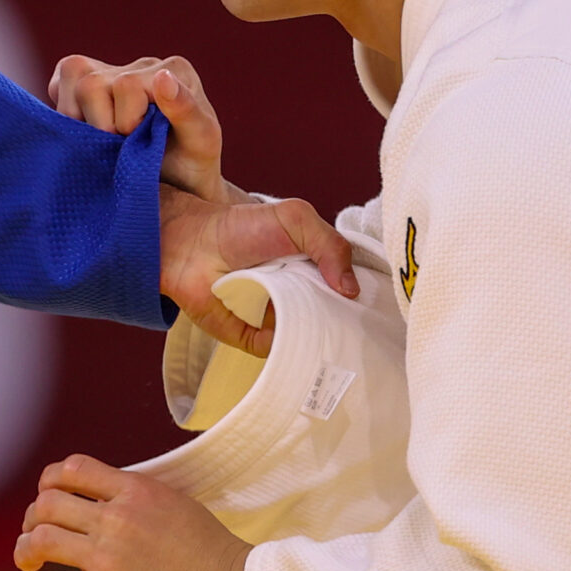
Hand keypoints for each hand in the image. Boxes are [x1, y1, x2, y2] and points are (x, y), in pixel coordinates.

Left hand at [14, 455, 259, 570]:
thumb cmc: (211, 552)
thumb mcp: (174, 503)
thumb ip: (136, 498)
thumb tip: (104, 499)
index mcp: (135, 491)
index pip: (72, 469)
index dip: (50, 481)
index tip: (50, 497)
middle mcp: (116, 519)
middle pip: (46, 503)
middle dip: (33, 517)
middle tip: (35, 534)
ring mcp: (108, 558)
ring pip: (39, 541)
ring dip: (25, 550)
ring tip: (29, 560)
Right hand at [50, 53, 227, 200]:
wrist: (179, 188)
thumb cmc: (192, 167)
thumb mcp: (201, 143)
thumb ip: (186, 110)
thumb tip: (163, 76)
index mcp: (172, 70)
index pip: (125, 84)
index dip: (125, 121)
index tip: (141, 144)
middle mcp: (141, 65)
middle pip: (90, 82)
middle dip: (100, 125)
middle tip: (121, 147)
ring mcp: (112, 72)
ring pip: (71, 76)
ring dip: (80, 120)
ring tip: (105, 143)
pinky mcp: (85, 85)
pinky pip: (59, 83)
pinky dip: (65, 113)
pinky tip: (88, 134)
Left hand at [160, 186, 355, 354]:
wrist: (190, 242)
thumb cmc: (241, 227)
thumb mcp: (294, 219)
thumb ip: (330, 244)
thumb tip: (351, 290)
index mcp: (314, 271)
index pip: (347, 293)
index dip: (364, 301)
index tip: (380, 311)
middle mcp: (299, 298)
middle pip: (332, 321)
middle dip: (346, 327)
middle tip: (362, 331)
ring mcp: (275, 320)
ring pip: (307, 340)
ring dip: (318, 340)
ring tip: (330, 338)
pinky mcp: (250, 337)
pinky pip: (274, 351)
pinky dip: (283, 346)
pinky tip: (287, 333)